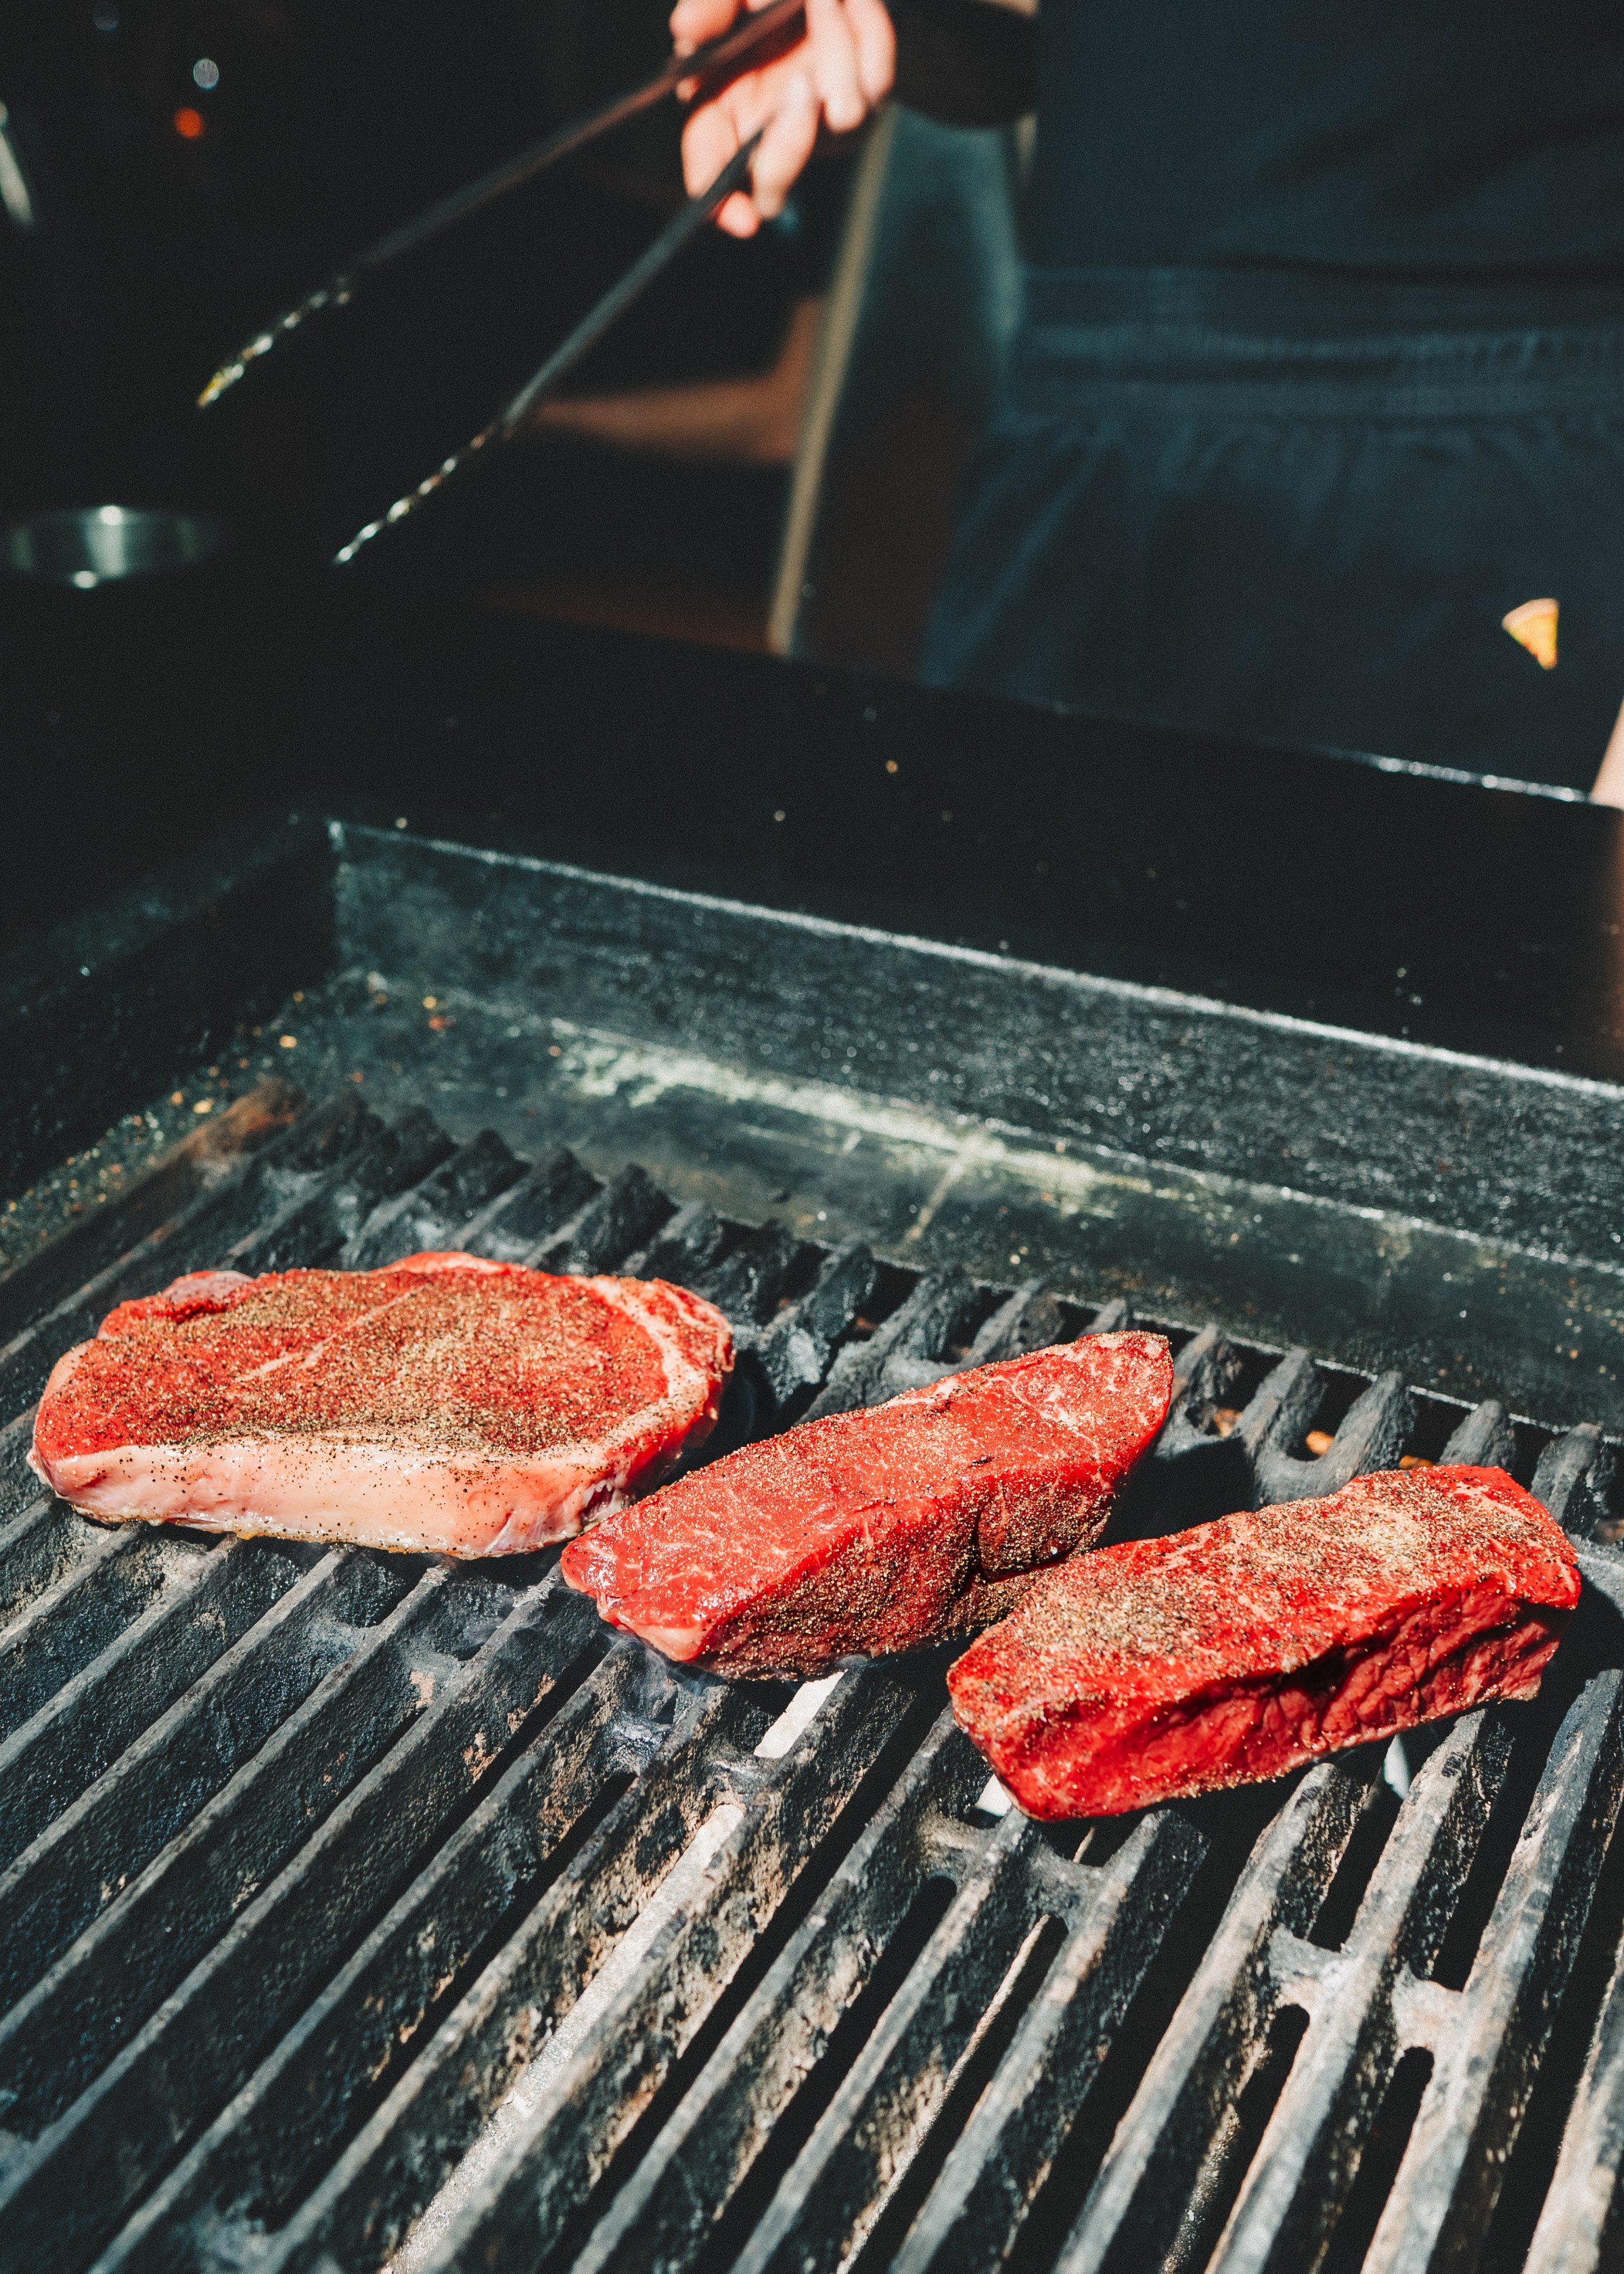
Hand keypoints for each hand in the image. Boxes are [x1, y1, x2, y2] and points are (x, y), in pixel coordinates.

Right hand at [671, 0, 895, 236]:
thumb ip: (708, 10)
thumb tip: (685, 30)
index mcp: (721, 114)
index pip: (709, 175)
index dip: (719, 205)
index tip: (742, 220)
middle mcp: (771, 133)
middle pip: (774, 184)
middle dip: (790, 144)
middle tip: (801, 82)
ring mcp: (827, 123)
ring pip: (843, 115)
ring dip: (833, 45)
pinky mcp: (872, 95)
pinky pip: (876, 74)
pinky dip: (863, 25)